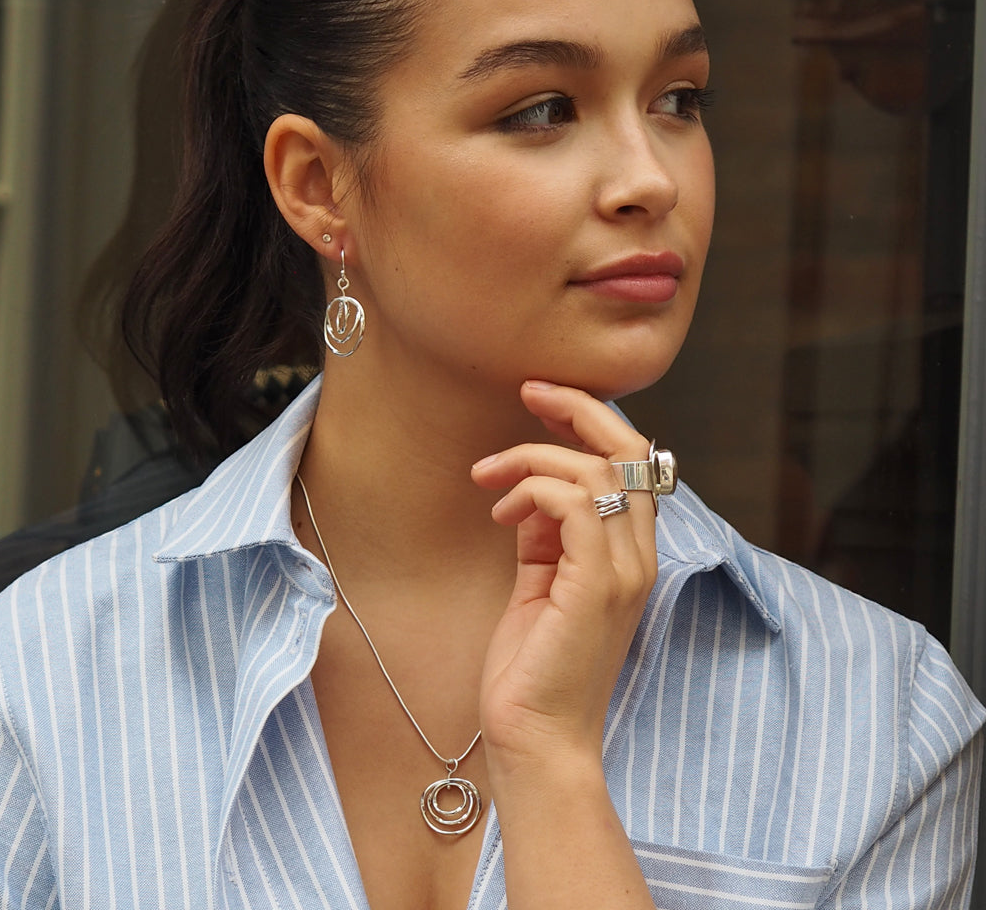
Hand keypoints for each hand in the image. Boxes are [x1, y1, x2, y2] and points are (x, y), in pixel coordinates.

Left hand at [470, 380, 658, 770]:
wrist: (535, 739)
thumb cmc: (533, 666)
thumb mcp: (541, 582)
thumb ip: (547, 535)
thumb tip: (532, 491)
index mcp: (630, 552)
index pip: (632, 460)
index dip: (590, 419)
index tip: (540, 400)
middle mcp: (639, 555)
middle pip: (629, 447)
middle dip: (577, 406)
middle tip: (528, 390)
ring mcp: (623, 570)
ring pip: (594, 467)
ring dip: (531, 457)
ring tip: (489, 481)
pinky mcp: (596, 584)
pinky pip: (574, 501)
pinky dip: (532, 489)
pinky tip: (502, 514)